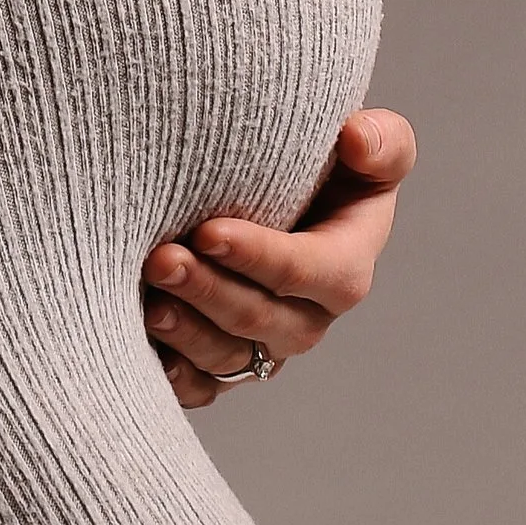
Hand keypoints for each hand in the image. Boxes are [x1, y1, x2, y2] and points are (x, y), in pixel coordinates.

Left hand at [141, 109, 416, 409]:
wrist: (270, 191)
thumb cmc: (325, 162)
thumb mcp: (370, 145)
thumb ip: (382, 141)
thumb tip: (357, 138)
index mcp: (346, 267)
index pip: (311, 272)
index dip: (261, 258)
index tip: (208, 231)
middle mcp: (307, 317)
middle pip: (260, 319)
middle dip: (208, 292)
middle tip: (160, 259)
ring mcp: (264, 346)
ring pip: (227, 357)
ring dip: (185, 332)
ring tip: (147, 299)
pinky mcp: (223, 363)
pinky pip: (201, 386)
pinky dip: (174, 375)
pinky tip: (142, 347)